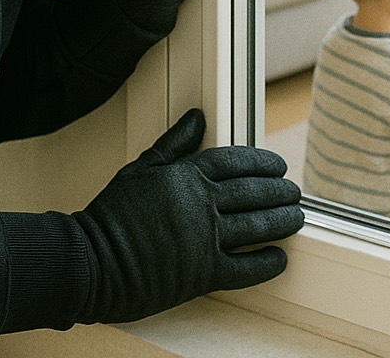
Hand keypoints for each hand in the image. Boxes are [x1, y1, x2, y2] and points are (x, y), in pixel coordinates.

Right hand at [74, 108, 303, 324]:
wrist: (91, 260)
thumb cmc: (111, 215)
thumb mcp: (140, 169)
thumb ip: (173, 143)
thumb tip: (196, 116)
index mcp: (186, 175)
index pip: (236, 161)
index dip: (262, 163)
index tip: (278, 167)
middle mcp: (201, 204)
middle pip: (254, 192)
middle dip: (279, 191)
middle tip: (294, 193)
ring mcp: (205, 239)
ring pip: (257, 226)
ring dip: (282, 221)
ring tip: (297, 217)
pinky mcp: (203, 273)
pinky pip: (246, 267)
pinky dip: (267, 263)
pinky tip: (280, 258)